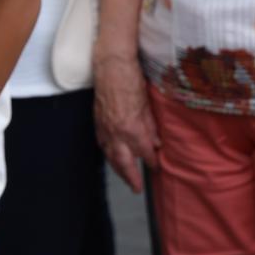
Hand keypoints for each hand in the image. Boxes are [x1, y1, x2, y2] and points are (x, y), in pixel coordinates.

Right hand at [94, 53, 159, 193]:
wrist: (110, 65)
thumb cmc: (132, 81)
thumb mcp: (148, 104)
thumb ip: (151, 126)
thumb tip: (156, 142)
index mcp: (132, 128)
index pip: (144, 152)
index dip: (151, 161)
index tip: (157, 166)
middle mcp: (116, 132)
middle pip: (123, 161)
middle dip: (130, 176)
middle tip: (136, 189)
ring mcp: (104, 127)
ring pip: (110, 154)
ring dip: (117, 168)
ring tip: (124, 177)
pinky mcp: (97, 120)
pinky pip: (102, 143)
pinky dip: (107, 152)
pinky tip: (111, 155)